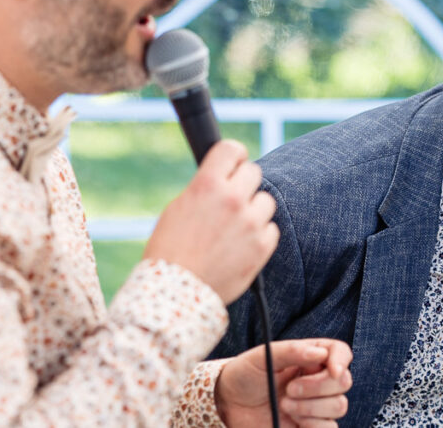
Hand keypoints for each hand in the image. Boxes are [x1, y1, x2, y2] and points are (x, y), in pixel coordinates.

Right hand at [143, 140, 278, 303]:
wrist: (176, 292)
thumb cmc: (170, 249)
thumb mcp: (179, 207)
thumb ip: (204, 188)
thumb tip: (222, 177)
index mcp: (207, 184)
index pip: (232, 149)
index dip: (233, 156)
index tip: (232, 165)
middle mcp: (232, 199)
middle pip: (253, 172)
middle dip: (243, 183)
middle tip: (231, 200)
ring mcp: (251, 223)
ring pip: (266, 200)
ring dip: (254, 209)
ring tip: (236, 226)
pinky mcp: (263, 247)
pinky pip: (272, 229)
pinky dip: (260, 235)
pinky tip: (242, 244)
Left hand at [215, 339, 352, 426]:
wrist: (228, 406)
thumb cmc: (244, 375)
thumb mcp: (261, 356)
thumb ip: (290, 351)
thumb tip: (320, 353)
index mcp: (309, 357)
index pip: (340, 352)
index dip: (341, 360)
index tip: (332, 370)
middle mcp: (317, 380)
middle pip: (344, 381)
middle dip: (318, 386)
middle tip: (289, 389)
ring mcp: (316, 405)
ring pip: (339, 406)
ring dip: (311, 407)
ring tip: (284, 405)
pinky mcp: (311, 427)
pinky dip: (313, 425)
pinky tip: (293, 420)